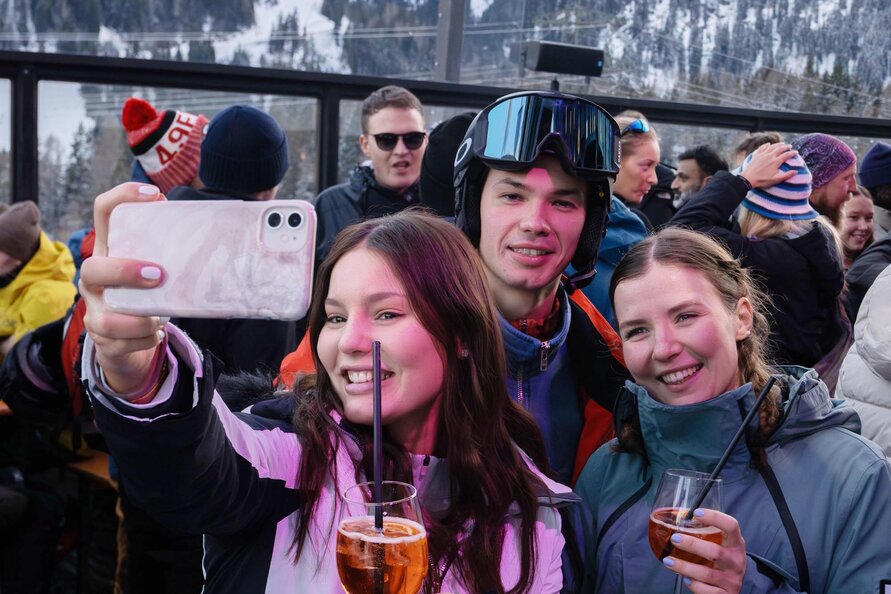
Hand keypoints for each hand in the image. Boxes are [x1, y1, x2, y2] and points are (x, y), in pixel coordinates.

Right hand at [79, 183, 166, 393]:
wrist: (125, 342)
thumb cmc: (145, 295)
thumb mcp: (155, 270)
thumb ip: (173, 253)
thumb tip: (221, 236)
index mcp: (109, 251)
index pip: (104, 213)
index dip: (123, 197)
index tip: (154, 195)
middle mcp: (95, 279)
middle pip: (93, 268)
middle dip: (125, 271)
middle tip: (158, 275)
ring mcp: (95, 310)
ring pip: (106, 317)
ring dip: (140, 319)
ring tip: (159, 318)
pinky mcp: (103, 340)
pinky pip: (121, 343)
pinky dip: (145, 340)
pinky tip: (157, 334)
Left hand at [662, 509, 745, 593]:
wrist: (733, 589)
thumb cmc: (722, 562)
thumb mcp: (721, 546)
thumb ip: (706, 534)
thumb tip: (676, 520)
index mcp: (736, 544)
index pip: (731, 526)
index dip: (715, 517)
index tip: (696, 513)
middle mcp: (736, 561)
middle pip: (715, 552)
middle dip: (693, 544)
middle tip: (675, 538)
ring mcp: (732, 580)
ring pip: (707, 574)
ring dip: (684, 567)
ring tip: (668, 561)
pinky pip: (707, 591)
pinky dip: (694, 585)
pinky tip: (686, 580)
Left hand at [738, 143, 797, 188]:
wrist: (748, 179)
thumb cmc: (762, 180)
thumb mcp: (776, 179)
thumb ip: (786, 175)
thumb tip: (796, 171)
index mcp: (775, 162)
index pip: (786, 155)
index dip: (792, 153)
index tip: (796, 152)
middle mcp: (770, 156)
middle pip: (780, 148)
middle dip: (786, 147)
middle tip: (790, 146)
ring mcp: (762, 155)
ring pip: (771, 146)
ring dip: (777, 144)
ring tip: (782, 143)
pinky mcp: (756, 155)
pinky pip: (762, 148)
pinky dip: (766, 145)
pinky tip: (768, 144)